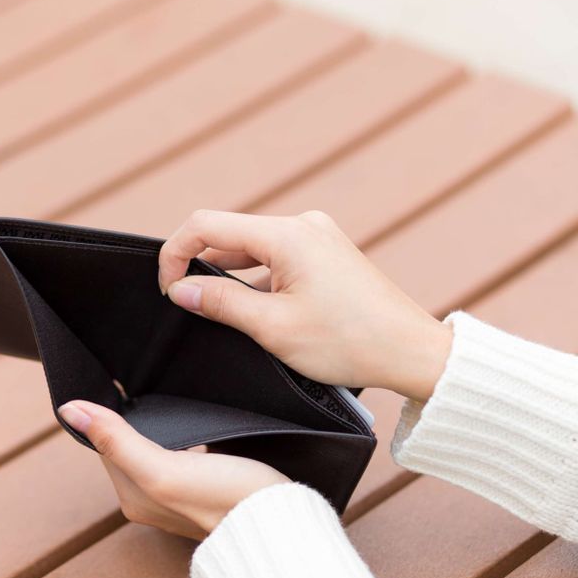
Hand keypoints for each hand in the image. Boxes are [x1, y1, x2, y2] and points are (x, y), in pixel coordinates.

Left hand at [58, 400, 289, 538]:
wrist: (277, 518)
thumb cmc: (223, 496)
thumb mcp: (162, 466)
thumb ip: (118, 440)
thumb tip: (70, 410)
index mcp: (132, 495)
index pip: (105, 443)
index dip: (105, 412)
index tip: (112, 379)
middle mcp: (149, 496)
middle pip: (128, 444)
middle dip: (132, 415)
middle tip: (138, 379)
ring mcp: (178, 490)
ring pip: (156, 445)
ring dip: (160, 422)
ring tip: (166, 392)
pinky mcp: (204, 483)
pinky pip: (182, 450)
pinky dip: (184, 432)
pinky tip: (195, 419)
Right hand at [158, 210, 451, 401]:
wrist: (411, 352)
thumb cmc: (349, 342)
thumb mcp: (273, 328)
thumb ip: (220, 303)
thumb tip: (179, 289)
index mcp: (287, 234)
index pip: (206, 225)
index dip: (175, 253)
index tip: (167, 289)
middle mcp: (303, 225)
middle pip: (229, 234)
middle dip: (201, 267)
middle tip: (186, 306)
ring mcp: (317, 237)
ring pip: (253, 249)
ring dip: (230, 277)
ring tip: (224, 316)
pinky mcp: (327, 254)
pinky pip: (277, 258)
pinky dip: (257, 280)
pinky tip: (257, 313)